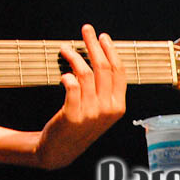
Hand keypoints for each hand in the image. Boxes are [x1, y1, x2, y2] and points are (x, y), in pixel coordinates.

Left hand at [36, 24, 126, 169]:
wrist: (60, 149)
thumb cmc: (80, 124)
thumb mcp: (100, 110)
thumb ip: (104, 89)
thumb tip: (100, 56)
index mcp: (118, 106)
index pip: (119, 72)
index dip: (111, 51)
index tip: (103, 37)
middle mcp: (107, 109)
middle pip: (103, 68)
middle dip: (94, 45)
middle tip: (86, 30)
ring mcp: (91, 113)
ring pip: (85, 73)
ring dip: (74, 56)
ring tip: (65, 48)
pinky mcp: (73, 115)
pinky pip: (72, 86)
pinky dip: (67, 75)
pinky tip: (63, 73)